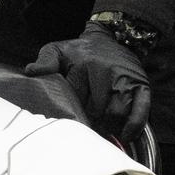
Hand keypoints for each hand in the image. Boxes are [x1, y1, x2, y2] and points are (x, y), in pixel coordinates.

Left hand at [25, 22, 149, 143]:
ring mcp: (128, 81)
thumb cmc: (80, 52)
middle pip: (100, 111)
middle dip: (92, 124)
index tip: (70, 125)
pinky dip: (133, 127)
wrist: (110, 38)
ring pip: (118, 114)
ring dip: (109, 127)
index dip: (76, 117)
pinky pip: (142, 111)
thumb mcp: (58, 50)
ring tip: (99, 132)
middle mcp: (111, 73)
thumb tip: (32, 71)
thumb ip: (46, 60)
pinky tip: (124, 136)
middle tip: (84, 132)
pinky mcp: (142, 87)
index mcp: (89, 66)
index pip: (82, 101)